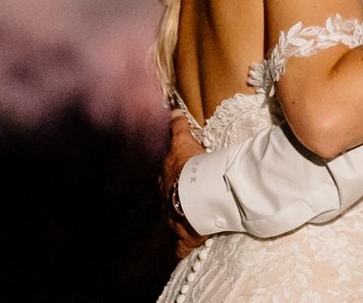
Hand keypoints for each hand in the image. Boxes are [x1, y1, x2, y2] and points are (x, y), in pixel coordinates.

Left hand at [163, 112, 205, 257]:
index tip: (179, 175)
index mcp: (165, 178)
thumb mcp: (183, 142)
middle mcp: (166, 199)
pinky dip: (182, 248)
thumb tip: (173, 111)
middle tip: (187, 195)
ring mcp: (174, 218)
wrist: (197, 193)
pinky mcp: (184, 235)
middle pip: (169, 196)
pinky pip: (181, 246)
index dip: (173, 175)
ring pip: (173, 218)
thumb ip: (177, 127)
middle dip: (175, 196)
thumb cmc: (191, 167)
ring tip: (189, 218)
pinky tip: (183, 250)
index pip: (166, 175)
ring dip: (179, 218)